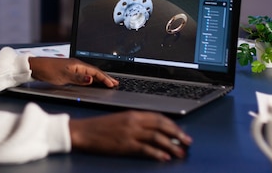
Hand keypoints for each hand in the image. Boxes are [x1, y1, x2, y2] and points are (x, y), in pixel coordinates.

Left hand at [28, 57, 118, 87]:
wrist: (36, 67)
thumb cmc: (48, 70)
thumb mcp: (64, 76)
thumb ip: (78, 78)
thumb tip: (92, 79)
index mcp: (78, 64)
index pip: (95, 72)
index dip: (105, 78)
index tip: (113, 84)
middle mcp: (77, 65)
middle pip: (95, 71)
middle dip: (106, 77)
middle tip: (115, 83)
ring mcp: (73, 67)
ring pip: (90, 73)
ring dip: (99, 78)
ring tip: (108, 82)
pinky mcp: (69, 71)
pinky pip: (85, 74)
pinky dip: (92, 78)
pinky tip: (92, 81)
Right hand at [69, 111, 191, 160]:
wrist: (84, 131)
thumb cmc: (100, 127)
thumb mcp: (120, 120)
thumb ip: (136, 123)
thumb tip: (153, 131)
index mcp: (133, 113)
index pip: (159, 117)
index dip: (172, 125)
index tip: (181, 132)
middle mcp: (134, 121)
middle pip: (161, 126)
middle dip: (177, 134)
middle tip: (187, 142)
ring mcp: (130, 133)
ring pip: (157, 137)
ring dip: (171, 145)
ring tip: (180, 152)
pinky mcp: (125, 144)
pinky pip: (145, 149)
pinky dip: (157, 153)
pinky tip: (164, 157)